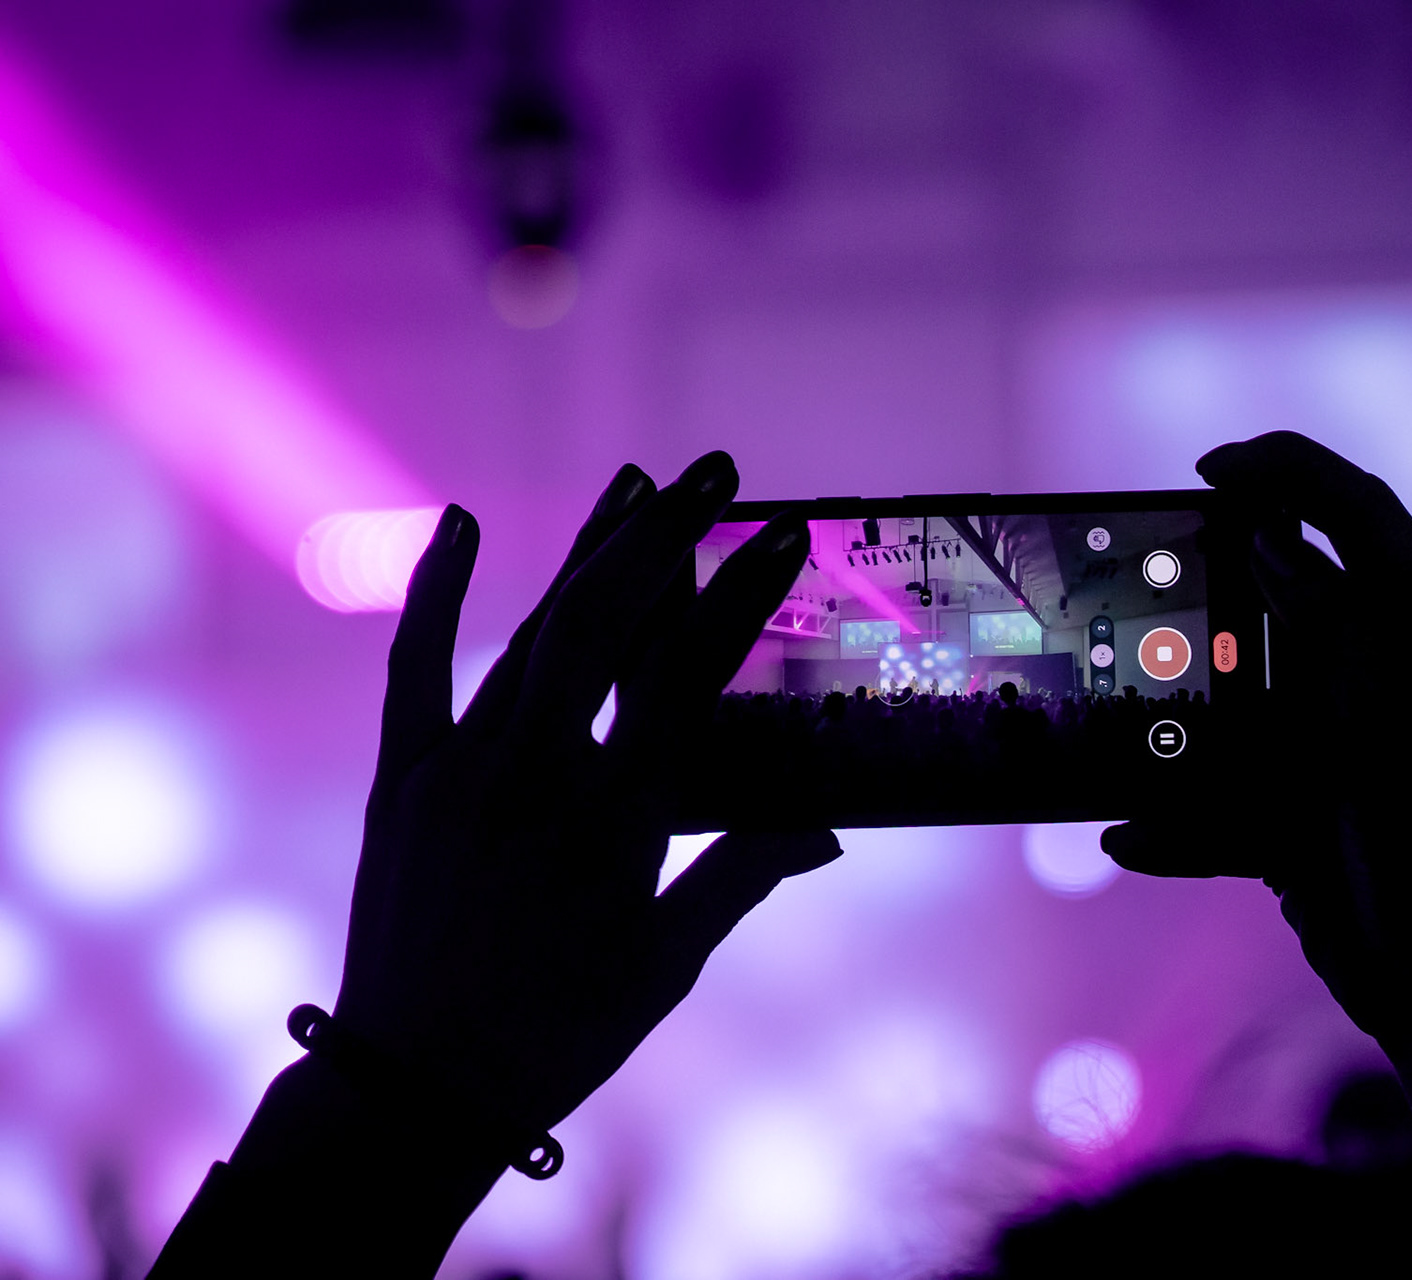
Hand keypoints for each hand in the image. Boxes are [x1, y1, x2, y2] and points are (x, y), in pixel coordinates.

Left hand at [332, 452, 839, 1137]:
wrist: (414, 1084)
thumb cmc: (557, 1035)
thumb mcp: (666, 964)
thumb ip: (739, 878)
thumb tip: (826, 829)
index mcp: (616, 821)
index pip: (690, 677)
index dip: (741, 596)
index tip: (784, 535)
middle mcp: (537, 777)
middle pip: (608, 624)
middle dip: (667, 537)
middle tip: (714, 472)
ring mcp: (461, 770)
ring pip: (532, 631)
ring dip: (588, 553)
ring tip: (639, 485)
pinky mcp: (401, 778)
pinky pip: (414, 667)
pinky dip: (436, 592)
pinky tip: (459, 523)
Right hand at [1104, 433, 1411, 1090]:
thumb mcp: (1390, 694)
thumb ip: (1336, 609)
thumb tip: (1277, 540)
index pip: (1355, 511)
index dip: (1284, 469)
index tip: (1203, 469)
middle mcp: (1385, 682)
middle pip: (1284, 602)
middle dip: (1213, 590)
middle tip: (1143, 576)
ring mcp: (1342, 758)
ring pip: (1240, 705)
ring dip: (1183, 715)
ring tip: (1119, 705)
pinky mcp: (1307, 828)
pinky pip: (1225, 807)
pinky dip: (1180, 823)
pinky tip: (1132, 836)